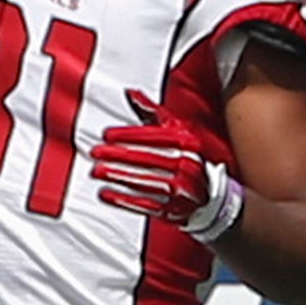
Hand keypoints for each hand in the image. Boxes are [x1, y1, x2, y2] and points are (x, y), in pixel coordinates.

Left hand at [90, 91, 244, 241]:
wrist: (209, 196)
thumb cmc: (185, 157)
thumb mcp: (175, 131)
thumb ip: (152, 113)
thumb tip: (130, 93)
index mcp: (189, 144)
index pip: (157, 137)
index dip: (130, 135)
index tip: (107, 134)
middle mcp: (189, 166)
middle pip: (150, 159)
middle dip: (120, 155)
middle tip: (97, 152)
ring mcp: (183, 191)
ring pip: (147, 182)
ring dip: (119, 177)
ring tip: (97, 171)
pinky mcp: (175, 211)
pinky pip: (147, 206)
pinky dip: (124, 201)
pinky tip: (106, 194)